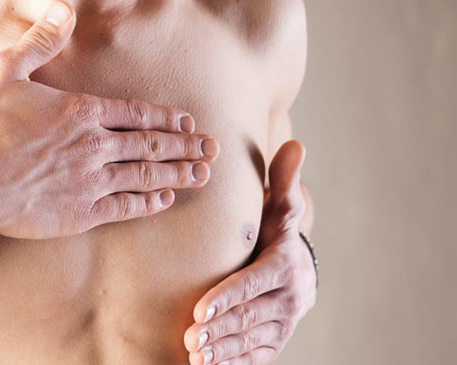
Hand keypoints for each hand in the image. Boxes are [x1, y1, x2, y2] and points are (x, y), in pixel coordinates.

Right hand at [0, 2, 219, 238]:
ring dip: (177, 173)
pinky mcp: (77, 212)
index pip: (135, 113)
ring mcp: (88, 181)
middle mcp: (93, 146)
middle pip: (150, 144)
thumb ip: (40, 41)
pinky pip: (123, 207)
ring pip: (145, 175)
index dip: (165, 118)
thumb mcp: (3, 70)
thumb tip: (63, 8)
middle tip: (212, 148)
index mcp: (80, 111)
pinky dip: (147, 202)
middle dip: (185, 145)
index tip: (188, 121)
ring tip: (203, 174)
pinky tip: (164, 199)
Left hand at [183, 141, 315, 364]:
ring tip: (193, 355)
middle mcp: (289, 297)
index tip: (200, 309)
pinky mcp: (277, 341)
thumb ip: (284, 180)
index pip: (256, 283)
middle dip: (220, 328)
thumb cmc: (277, 232)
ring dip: (223, 350)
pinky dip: (234, 364)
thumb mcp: (281, 206)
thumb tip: (296, 143)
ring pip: (252, 339)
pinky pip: (257, 356)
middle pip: (251, 316)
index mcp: (285, 264)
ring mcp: (284, 323)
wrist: (297, 268)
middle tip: (190, 338)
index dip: (229, 297)